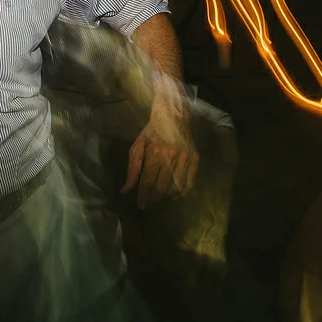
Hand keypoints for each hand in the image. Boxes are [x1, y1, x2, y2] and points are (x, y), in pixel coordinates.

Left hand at [121, 88, 198, 209]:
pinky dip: (183, 191)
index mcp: (154, 152)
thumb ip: (132, 169)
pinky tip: (175, 193)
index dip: (143, 196)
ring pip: (177, 187)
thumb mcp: (137, 147)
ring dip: (167, 196)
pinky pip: (191, 182)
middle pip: (162, 187)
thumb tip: (125, 191)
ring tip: (161, 197)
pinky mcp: (195, 158)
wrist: (173, 115)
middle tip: (149, 203)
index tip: (141, 205)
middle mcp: (170, 156)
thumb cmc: (152, 132)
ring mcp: (185, 157)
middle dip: (154, 198)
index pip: (147, 182)